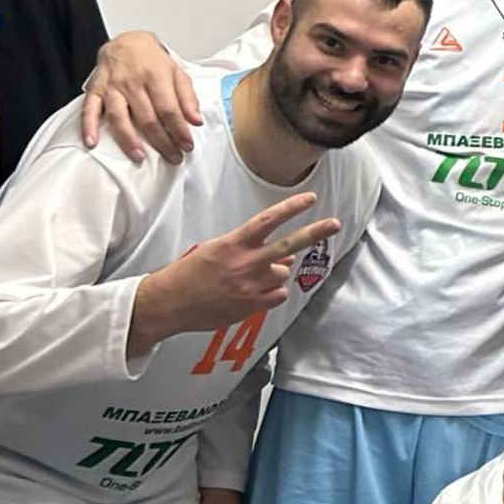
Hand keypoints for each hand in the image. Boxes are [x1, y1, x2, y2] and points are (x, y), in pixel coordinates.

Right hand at [81, 30, 201, 163]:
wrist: (126, 42)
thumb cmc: (152, 61)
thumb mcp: (177, 72)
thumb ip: (188, 97)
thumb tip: (196, 121)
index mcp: (156, 77)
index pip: (169, 109)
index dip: (179, 130)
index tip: (187, 145)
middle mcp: (133, 82)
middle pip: (147, 117)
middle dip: (161, 141)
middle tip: (173, 157)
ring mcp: (112, 87)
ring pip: (119, 116)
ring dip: (128, 139)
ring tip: (139, 157)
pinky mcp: (96, 90)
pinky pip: (89, 109)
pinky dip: (88, 127)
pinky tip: (92, 143)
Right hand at [130, 194, 341, 354]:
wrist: (168, 304)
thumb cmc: (190, 275)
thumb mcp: (218, 252)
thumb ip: (252, 250)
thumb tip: (286, 255)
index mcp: (232, 244)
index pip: (267, 221)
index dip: (291, 208)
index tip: (310, 198)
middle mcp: (244, 262)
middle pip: (288, 244)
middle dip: (314, 233)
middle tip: (335, 224)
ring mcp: (250, 285)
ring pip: (282, 272)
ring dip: (274, 274)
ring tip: (248, 279)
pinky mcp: (251, 305)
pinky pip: (278, 294)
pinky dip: (272, 293)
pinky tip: (253, 294)